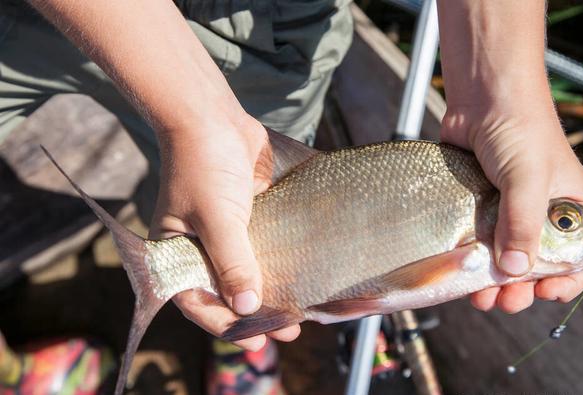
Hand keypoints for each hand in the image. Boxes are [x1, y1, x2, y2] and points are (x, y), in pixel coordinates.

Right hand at [150, 116, 299, 349]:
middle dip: (256, 314)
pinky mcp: (247, 216)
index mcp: (176, 254)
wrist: (210, 116)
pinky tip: (300, 274)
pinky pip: (262, 246)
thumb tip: (248, 307)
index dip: (227, 325)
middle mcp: (199, 248)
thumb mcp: (216, 218)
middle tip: (289, 330)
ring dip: (270, 290)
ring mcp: (225, 232)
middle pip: (226, 292)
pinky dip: (277, 262)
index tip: (258, 341)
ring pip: (247, 272)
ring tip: (300, 311)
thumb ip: (232, 263)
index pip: (198, 302)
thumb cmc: (202, 165)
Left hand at [441, 106, 582, 313]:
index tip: (545, 294)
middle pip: (536, 265)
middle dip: (522, 289)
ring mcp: (508, 211)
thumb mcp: (528, 179)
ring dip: (493, 282)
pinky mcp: (479, 206)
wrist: (482, 96)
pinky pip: (478, 241)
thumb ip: (522, 224)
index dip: (565, 280)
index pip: (578, 258)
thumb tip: (513, 272)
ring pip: (503, 258)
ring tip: (481, 298)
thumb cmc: (519, 128)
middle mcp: (541, 214)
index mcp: (571, 209)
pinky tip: (461, 273)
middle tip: (506, 301)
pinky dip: (472, 260)